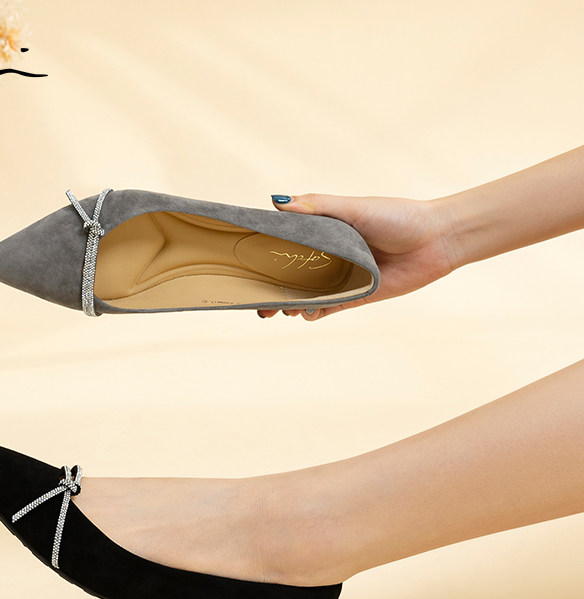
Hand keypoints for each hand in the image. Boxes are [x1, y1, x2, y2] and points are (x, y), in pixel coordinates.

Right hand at [260, 193, 459, 319]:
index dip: (263, 256)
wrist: (435, 240)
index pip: (285, 245)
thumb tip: (277, 202)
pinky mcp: (356, 296)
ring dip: (289, 303)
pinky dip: (313, 313)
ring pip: (305, 295)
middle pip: (290, 275)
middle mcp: (329, 256)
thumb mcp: (353, 208)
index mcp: (323, 232)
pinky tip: (304, 313)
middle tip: (255, 298)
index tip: (244, 265)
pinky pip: (328, 309)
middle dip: (270, 288)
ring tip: (278, 307)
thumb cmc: (396, 216)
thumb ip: (316, 207)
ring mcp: (341, 278)